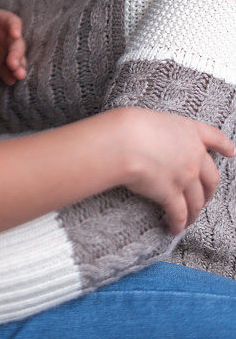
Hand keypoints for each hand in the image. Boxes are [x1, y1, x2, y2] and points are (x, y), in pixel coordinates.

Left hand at [0, 9, 26, 84]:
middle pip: (17, 43)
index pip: (11, 21)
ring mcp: (4, 52)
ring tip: (19, 74)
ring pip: (18, 59)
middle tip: (12, 63)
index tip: (15, 35)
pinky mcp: (0, 66)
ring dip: (19, 66)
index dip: (15, 27)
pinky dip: (10, 76)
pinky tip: (10, 80)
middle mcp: (5, 37)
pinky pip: (8, 71)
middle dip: (17, 53)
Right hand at [112, 107, 234, 234]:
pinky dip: (178, 224)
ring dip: (194, 213)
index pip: (214, 137)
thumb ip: (166, 134)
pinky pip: (179, 213)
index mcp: (190, 132)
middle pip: (211, 178)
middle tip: (204, 200)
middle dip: (209, 192)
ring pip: (197, 201)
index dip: (223, 146)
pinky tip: (174, 228)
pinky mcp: (172, 194)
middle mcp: (193, 155)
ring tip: (189, 221)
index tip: (231, 152)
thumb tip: (156, 146)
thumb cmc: (132, 125)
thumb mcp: (155, 121)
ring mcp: (185, 176)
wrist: (125, 140)